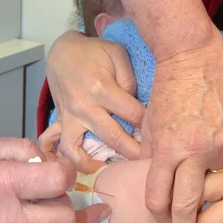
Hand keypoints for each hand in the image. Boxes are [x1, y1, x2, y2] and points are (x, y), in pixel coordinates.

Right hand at [0, 138, 110, 222]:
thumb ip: (23, 149)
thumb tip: (51, 161)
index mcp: (0, 184)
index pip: (57, 180)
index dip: (67, 171)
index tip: (62, 167)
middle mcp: (8, 217)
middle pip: (65, 216)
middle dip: (71, 200)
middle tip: (63, 188)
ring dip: (77, 220)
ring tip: (96, 212)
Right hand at [46, 30, 145, 170]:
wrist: (60, 52)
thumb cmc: (93, 53)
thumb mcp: (117, 54)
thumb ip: (130, 79)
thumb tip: (136, 105)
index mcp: (101, 88)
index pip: (133, 114)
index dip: (149, 125)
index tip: (162, 134)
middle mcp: (84, 107)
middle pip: (114, 138)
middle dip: (135, 153)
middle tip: (151, 163)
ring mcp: (71, 118)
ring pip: (82, 150)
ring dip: (100, 164)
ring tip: (117, 170)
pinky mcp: (62, 123)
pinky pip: (63, 148)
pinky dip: (74, 161)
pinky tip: (91, 168)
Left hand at [140, 28, 222, 222]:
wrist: (193, 57)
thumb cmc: (167, 91)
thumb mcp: (151, 127)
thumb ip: (155, 160)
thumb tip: (161, 190)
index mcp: (166, 149)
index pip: (158, 198)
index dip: (160, 221)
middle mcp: (193, 151)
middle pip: (187, 207)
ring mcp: (220, 144)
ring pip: (216, 190)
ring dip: (211, 208)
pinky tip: (219, 165)